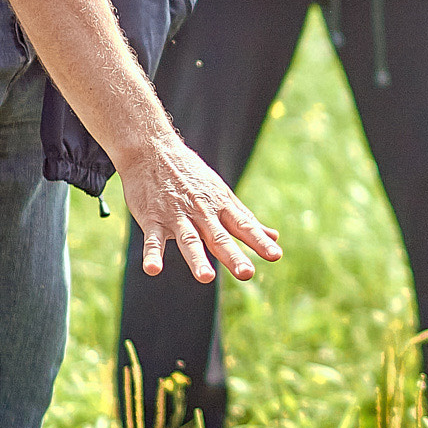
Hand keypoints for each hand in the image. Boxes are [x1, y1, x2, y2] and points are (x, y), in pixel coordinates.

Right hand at [121, 132, 284, 282]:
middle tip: (247, 273)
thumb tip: (274, 237)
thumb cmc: (191, 175)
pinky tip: (153, 270)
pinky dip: (152, 254)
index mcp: (220, 207)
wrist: (152, 150)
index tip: (275, 255)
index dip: (259, 241)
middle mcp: (201, 212)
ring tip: (206, 277)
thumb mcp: (222, 194)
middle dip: (233, 255)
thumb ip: (245, 218)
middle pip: (219, 237)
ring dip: (197, 258)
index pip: (244, 226)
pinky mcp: (152, 218)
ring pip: (189, 239)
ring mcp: (176, 215)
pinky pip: (152, 239)